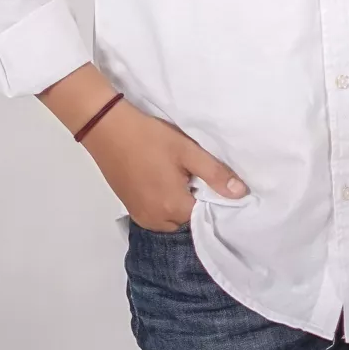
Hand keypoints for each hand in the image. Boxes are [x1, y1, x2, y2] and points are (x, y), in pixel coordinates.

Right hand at [81, 98, 248, 231]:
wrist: (107, 129)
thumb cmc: (150, 138)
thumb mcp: (187, 151)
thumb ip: (215, 174)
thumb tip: (241, 194)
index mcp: (172, 207)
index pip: (205, 216)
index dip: (213, 200)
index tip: (215, 183)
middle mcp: (156, 220)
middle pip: (188, 219)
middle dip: (195, 202)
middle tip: (195, 176)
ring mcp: (141, 216)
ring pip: (172, 219)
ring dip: (179, 204)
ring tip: (180, 177)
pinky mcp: (131, 209)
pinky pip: (156, 215)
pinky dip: (164, 204)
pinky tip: (164, 181)